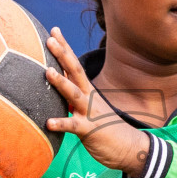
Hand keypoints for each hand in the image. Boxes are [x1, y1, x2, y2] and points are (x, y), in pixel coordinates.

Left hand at [43, 27, 152, 177]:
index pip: (74, 65)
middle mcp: (89, 97)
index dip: (64, 48)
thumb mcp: (89, 107)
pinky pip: (74, 126)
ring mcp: (90, 112)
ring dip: (61, 82)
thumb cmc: (106, 127)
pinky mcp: (89, 130)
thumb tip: (58, 85)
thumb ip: (74, 96)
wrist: (129, 147)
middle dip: (62, 55)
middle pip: (75, 72)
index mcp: (88, 90)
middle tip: (49, 39)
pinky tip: (48, 122)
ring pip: (74, 94)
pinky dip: (61, 123)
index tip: (53, 30)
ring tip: (46, 72)